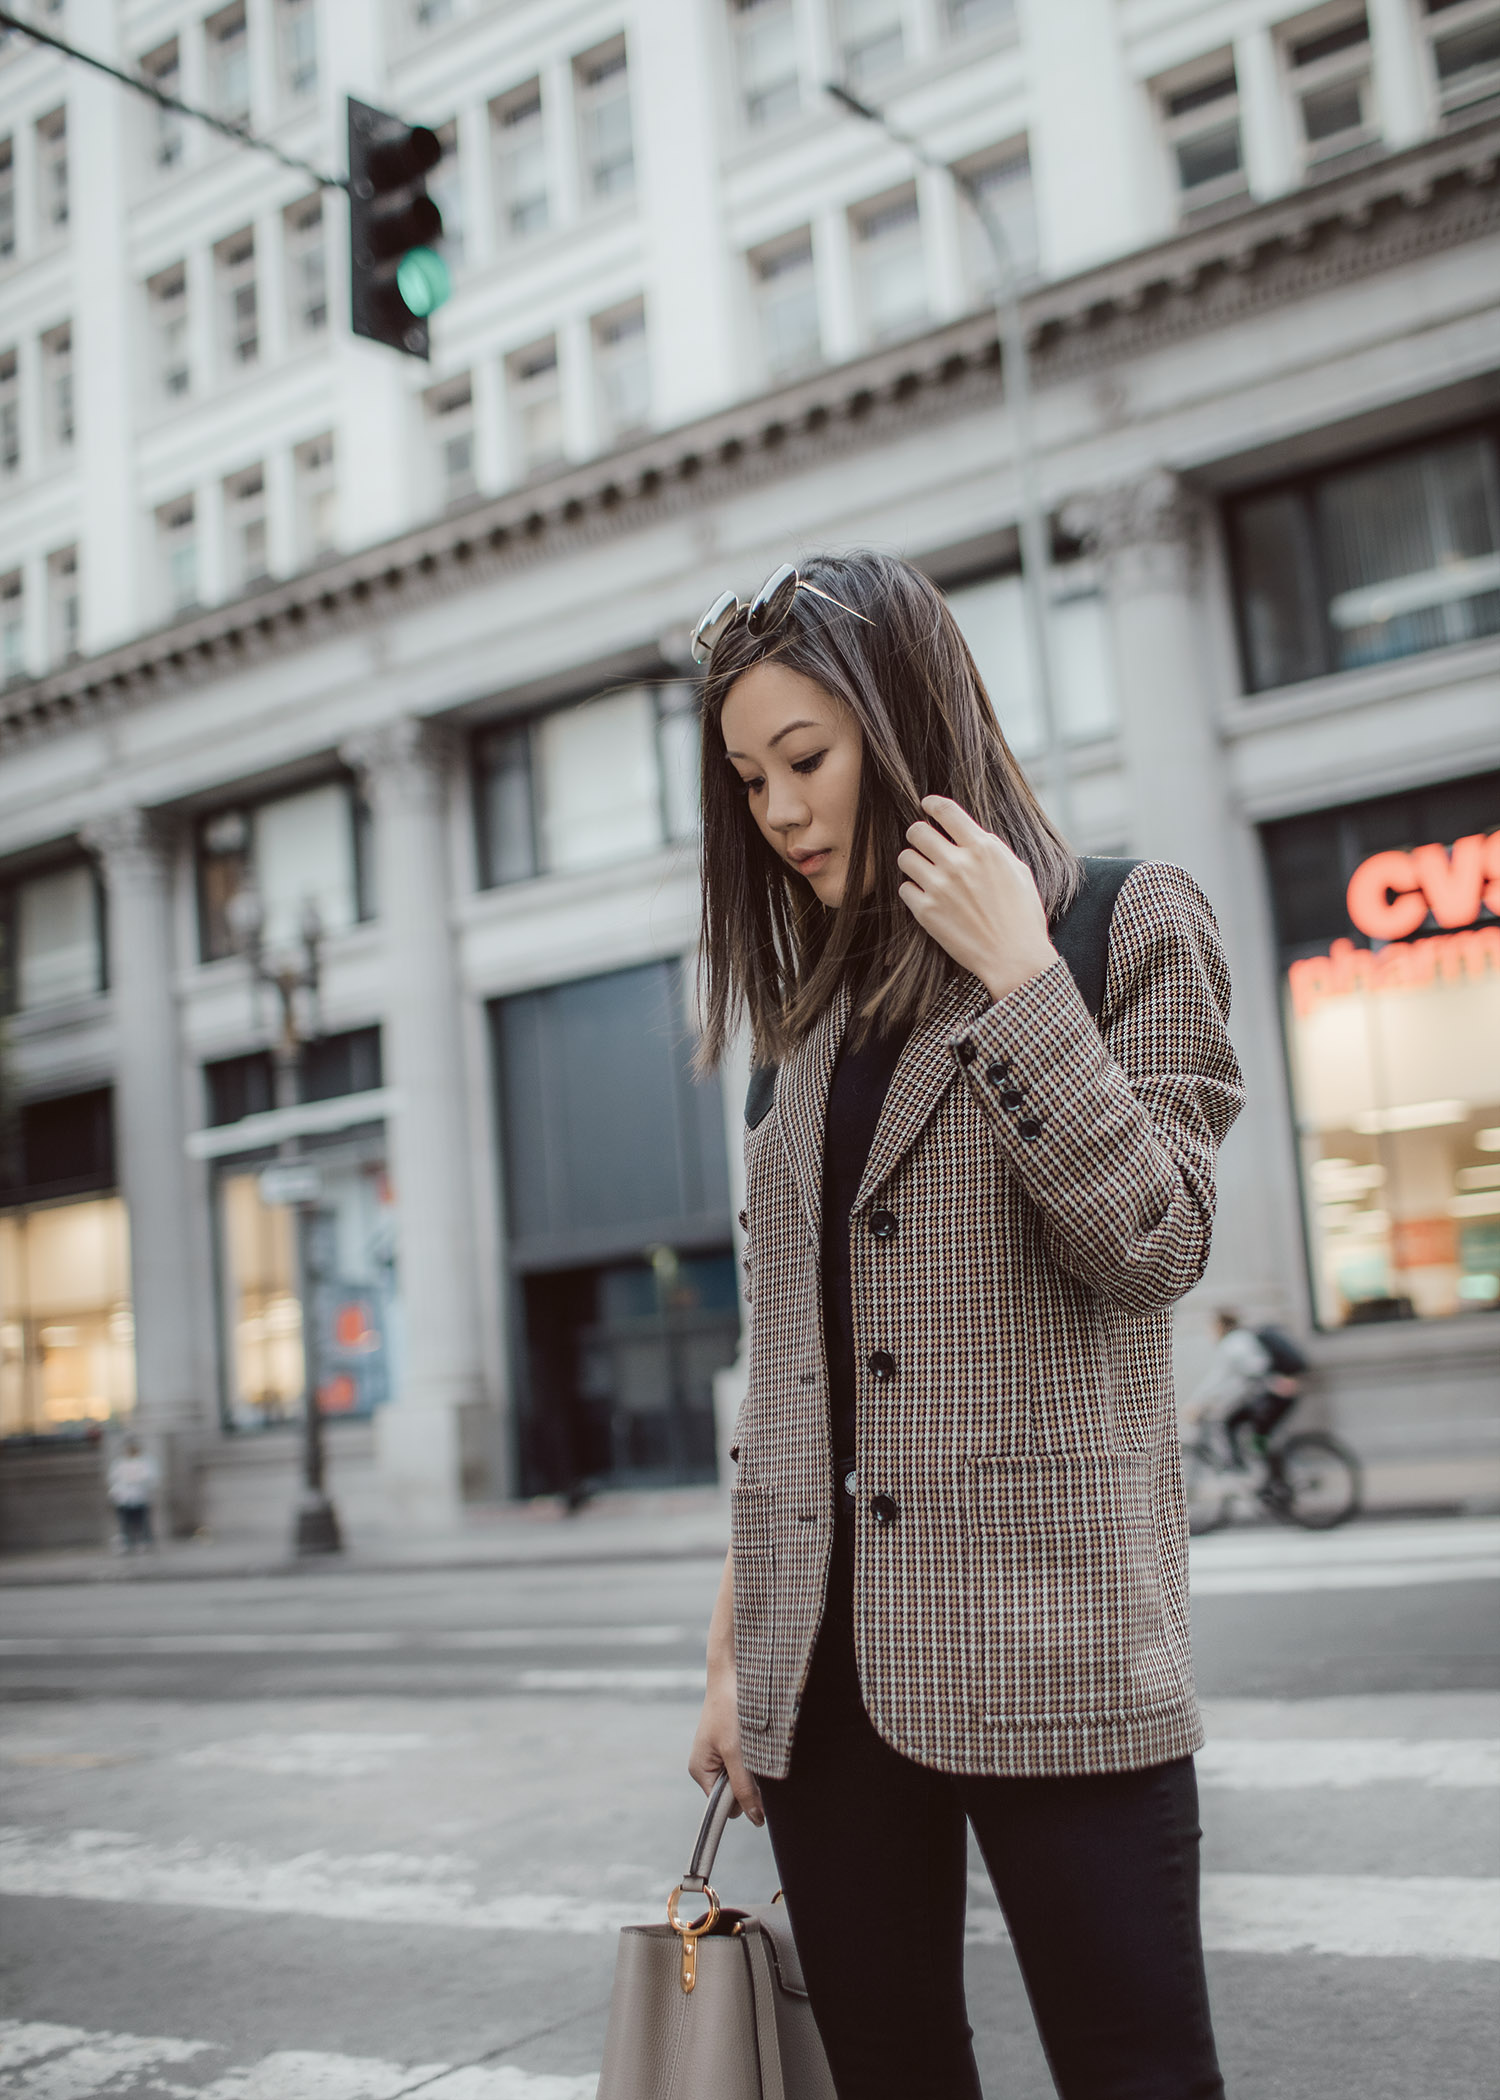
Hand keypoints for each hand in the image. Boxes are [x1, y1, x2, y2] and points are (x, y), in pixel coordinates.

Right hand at [689, 1666, 764, 1826]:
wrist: (734, 1671)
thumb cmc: (729, 1709)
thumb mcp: (737, 1752)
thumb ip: (744, 1788)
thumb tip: (755, 1820)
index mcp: (701, 1771)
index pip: (723, 1806)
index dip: (740, 1798)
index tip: (751, 1779)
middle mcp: (708, 1766)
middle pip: (734, 1793)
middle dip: (748, 1781)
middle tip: (751, 1754)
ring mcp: (719, 1755)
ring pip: (743, 1777)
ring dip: (753, 1765)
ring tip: (752, 1741)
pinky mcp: (732, 1744)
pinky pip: (747, 1762)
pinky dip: (755, 1755)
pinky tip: (755, 1737)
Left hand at [897, 796, 1056, 1001]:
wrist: (1014, 958)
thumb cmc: (1022, 916)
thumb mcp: (1017, 871)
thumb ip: (991, 849)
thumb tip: (970, 835)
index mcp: (984, 848)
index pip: (946, 810)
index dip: (931, 804)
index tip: (926, 805)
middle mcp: (958, 863)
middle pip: (917, 831)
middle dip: (918, 834)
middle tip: (923, 843)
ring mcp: (939, 887)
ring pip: (905, 858)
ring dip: (913, 862)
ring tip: (924, 872)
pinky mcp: (926, 911)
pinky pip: (904, 888)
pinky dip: (913, 891)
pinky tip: (927, 897)